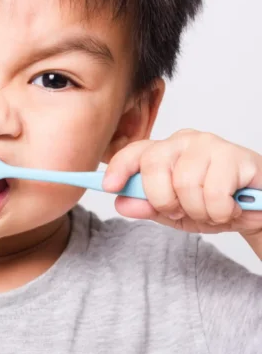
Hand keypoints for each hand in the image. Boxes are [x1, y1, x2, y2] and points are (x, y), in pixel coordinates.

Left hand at [102, 130, 261, 256]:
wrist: (260, 210)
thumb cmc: (216, 205)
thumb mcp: (176, 212)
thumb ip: (149, 207)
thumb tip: (121, 203)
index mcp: (164, 151)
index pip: (135, 152)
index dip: (119, 168)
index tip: (108, 186)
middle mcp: (183, 141)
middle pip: (153, 167)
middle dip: (164, 200)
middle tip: (183, 211)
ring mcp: (209, 145)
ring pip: (184, 184)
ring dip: (199, 210)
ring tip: (213, 210)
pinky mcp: (235, 156)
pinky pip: (213, 193)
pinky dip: (220, 211)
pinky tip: (231, 207)